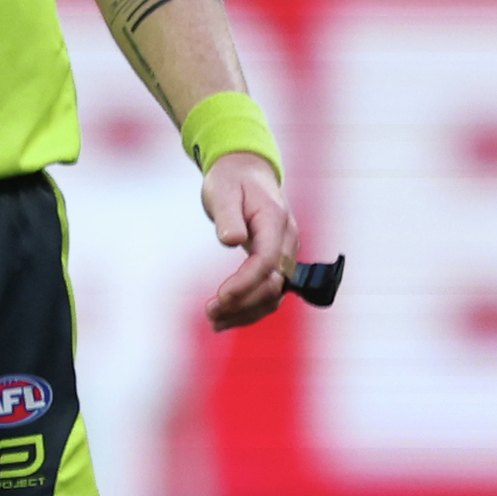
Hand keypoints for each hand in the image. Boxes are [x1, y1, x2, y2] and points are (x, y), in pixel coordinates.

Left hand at [202, 152, 298, 327]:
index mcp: (276, 221)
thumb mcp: (223, 190)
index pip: (267, 260)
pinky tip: (227, 317)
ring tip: (215, 322)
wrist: (248, 173)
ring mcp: (285, 253)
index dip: (246, 282)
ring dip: (247, 311)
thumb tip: (231, 239)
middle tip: (209, 313)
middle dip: (243, 303)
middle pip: (274, 283)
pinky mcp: (277, 262)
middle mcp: (287, 240)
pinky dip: (250, 308)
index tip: (220, 297)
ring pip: (275, 293)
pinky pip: (270, 292)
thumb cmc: (232, 181)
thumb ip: (228, 215)